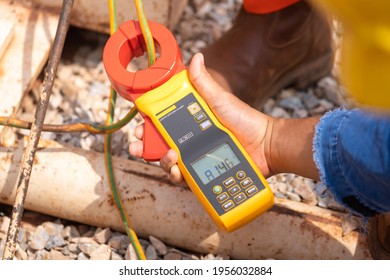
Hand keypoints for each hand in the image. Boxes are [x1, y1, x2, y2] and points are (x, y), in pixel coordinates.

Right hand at [129, 53, 274, 183]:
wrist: (265, 144)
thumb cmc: (244, 119)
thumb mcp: (220, 99)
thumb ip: (204, 82)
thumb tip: (196, 56)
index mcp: (189, 122)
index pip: (161, 124)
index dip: (146, 127)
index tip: (138, 129)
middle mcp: (189, 140)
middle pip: (159, 145)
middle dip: (144, 147)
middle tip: (138, 146)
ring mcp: (195, 157)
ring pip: (168, 162)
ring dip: (161, 161)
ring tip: (170, 156)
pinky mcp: (203, 173)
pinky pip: (184, 177)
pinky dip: (176, 175)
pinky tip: (178, 170)